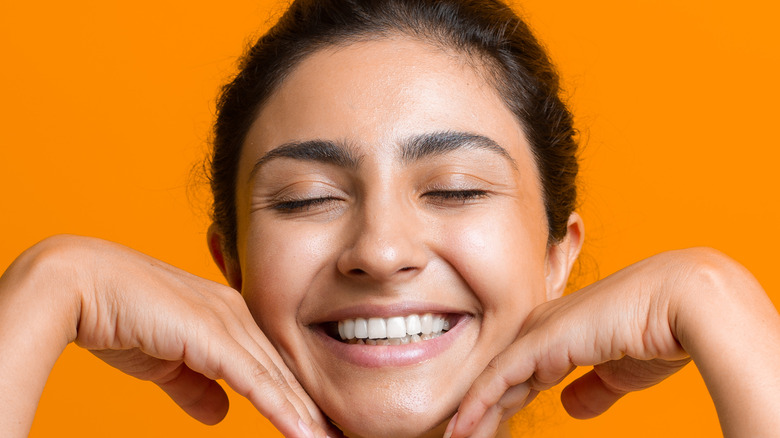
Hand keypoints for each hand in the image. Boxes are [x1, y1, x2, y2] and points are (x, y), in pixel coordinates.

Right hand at [0, 235, 340, 437]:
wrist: (83, 287)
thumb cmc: (122, 318)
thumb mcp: (168, 363)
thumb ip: (197, 387)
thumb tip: (221, 414)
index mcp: (233, 317)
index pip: (277, 365)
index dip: (301, 397)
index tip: (322, 426)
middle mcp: (241, 316)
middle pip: (289, 371)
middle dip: (316, 408)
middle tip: (342, 435)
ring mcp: (230, 322)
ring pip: (280, 379)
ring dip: (308, 417)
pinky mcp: (215, 335)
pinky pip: (257, 381)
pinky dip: (283, 410)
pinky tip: (305, 434)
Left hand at [444, 249, 729, 437]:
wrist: (682, 302)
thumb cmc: (660, 334)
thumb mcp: (619, 374)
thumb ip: (593, 389)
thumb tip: (571, 408)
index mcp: (560, 333)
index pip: (520, 376)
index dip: (501, 405)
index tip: (484, 431)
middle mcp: (542, 329)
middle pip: (501, 378)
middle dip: (479, 411)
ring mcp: (537, 331)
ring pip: (493, 380)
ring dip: (471, 414)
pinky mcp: (539, 340)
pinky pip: (498, 378)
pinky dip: (476, 404)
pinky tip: (461, 428)